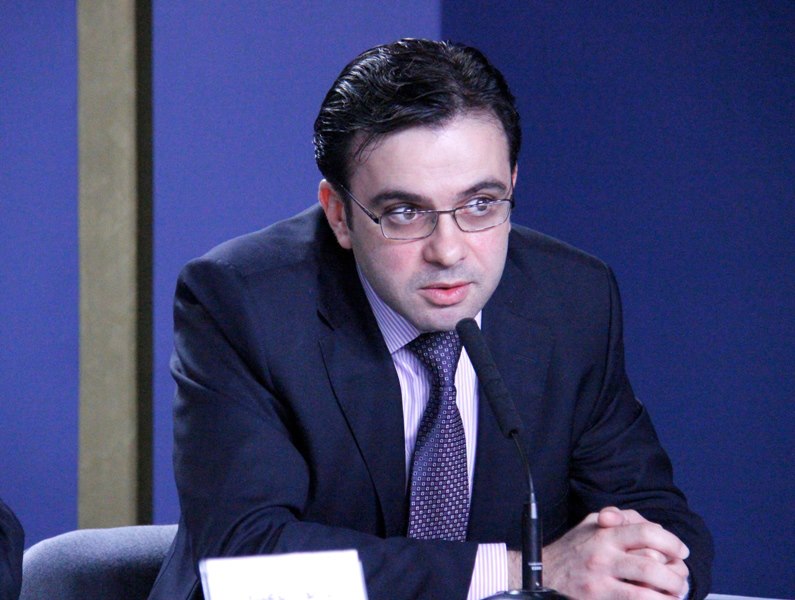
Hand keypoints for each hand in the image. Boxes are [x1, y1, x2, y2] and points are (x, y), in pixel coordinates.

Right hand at [541, 507, 689, 598]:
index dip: (672, 543)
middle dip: (675, 576)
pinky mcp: (598, 599)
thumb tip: (646, 523)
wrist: (543, 573)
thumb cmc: (571, 550)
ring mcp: (600, 582)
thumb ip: (618, 518)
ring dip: (668, 597)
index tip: (681, 552)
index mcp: (605, 534)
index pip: (647, 533)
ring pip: (646, 592)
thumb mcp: (591, 524)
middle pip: (652, 564)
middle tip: (681, 580)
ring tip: (674, 596)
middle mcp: (603, 557)